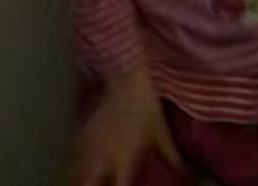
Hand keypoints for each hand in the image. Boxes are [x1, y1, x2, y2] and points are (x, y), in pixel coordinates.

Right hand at [72, 68, 180, 185]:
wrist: (127, 81)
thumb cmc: (146, 107)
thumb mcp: (161, 132)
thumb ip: (171, 154)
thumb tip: (184, 168)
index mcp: (124, 158)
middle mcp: (103, 156)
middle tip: (101, 185)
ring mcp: (90, 146)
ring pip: (74, 175)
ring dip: (81, 181)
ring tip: (90, 181)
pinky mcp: (82, 134)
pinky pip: (72, 159)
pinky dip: (75, 166)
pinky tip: (81, 167)